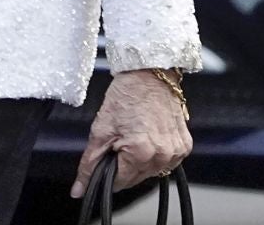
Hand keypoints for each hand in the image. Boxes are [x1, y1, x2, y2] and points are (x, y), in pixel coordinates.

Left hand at [73, 70, 192, 197]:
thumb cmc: (125, 95)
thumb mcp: (100, 129)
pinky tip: (146, 136)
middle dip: (122, 166)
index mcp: (141, 152)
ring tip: (132, 136)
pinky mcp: (185, 146)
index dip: (106, 174)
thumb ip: (89, 163)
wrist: (149, 74)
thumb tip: (79, 190)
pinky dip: (153, 154)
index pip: (120, 182)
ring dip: (138, 162)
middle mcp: (163, 155)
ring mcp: (177, 152)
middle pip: (136, 179)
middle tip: (117, 141)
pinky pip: (165, 161)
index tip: (103, 161)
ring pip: (151, 172)